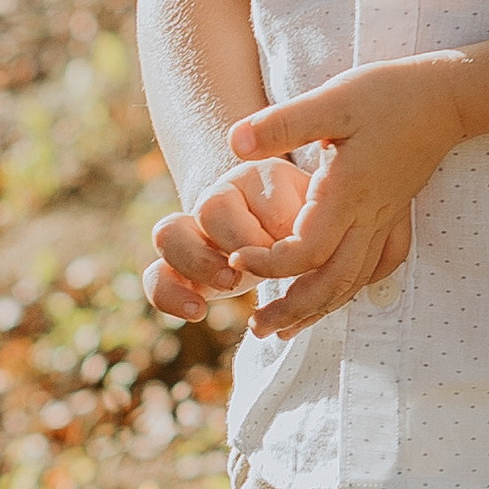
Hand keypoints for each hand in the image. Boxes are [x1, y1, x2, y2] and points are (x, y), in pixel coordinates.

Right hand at [144, 154, 311, 322]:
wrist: (295, 236)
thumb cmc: (317, 226)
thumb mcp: (331, 214)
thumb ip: (324, 219)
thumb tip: (300, 240)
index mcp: (261, 178)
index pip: (262, 190)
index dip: (281, 222)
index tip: (301, 236)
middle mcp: (221, 198)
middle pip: (211, 207)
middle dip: (239, 240)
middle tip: (262, 262)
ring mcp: (195, 232)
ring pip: (169, 234)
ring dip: (200, 263)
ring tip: (231, 285)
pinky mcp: (182, 269)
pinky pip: (157, 277)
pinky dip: (171, 295)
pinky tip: (197, 311)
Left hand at [221, 58, 466, 334]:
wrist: (448, 95)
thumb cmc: (387, 94)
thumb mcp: (331, 100)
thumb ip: (282, 124)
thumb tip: (233, 144)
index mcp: (346, 194)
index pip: (304, 252)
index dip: (267, 263)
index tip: (234, 259)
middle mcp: (368, 217)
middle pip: (331, 284)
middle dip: (292, 310)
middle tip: (256, 329)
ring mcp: (385, 220)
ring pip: (354, 282)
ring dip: (319, 309)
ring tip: (285, 327)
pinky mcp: (396, 215)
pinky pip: (378, 267)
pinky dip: (353, 288)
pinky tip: (338, 295)